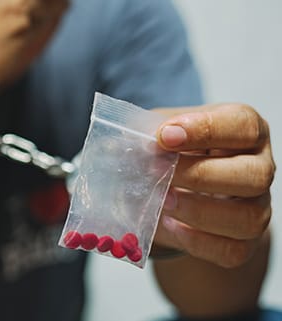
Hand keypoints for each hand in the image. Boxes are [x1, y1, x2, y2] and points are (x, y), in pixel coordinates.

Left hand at [153, 104, 274, 267]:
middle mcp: (259, 166)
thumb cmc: (174, 150)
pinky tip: (171, 226)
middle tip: (157, 172)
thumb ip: (143, 133)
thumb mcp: (158, 131)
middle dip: (200, 175)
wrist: (181, 185)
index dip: (205, 130)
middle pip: (254, 175)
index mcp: (244, 129)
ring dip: (199, 212)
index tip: (165, 136)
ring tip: (162, 202)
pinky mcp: (245, 241)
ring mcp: (257, 206)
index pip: (241, 125)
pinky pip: (232, 250)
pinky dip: (198, 242)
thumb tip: (115, 146)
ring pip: (248, 218)